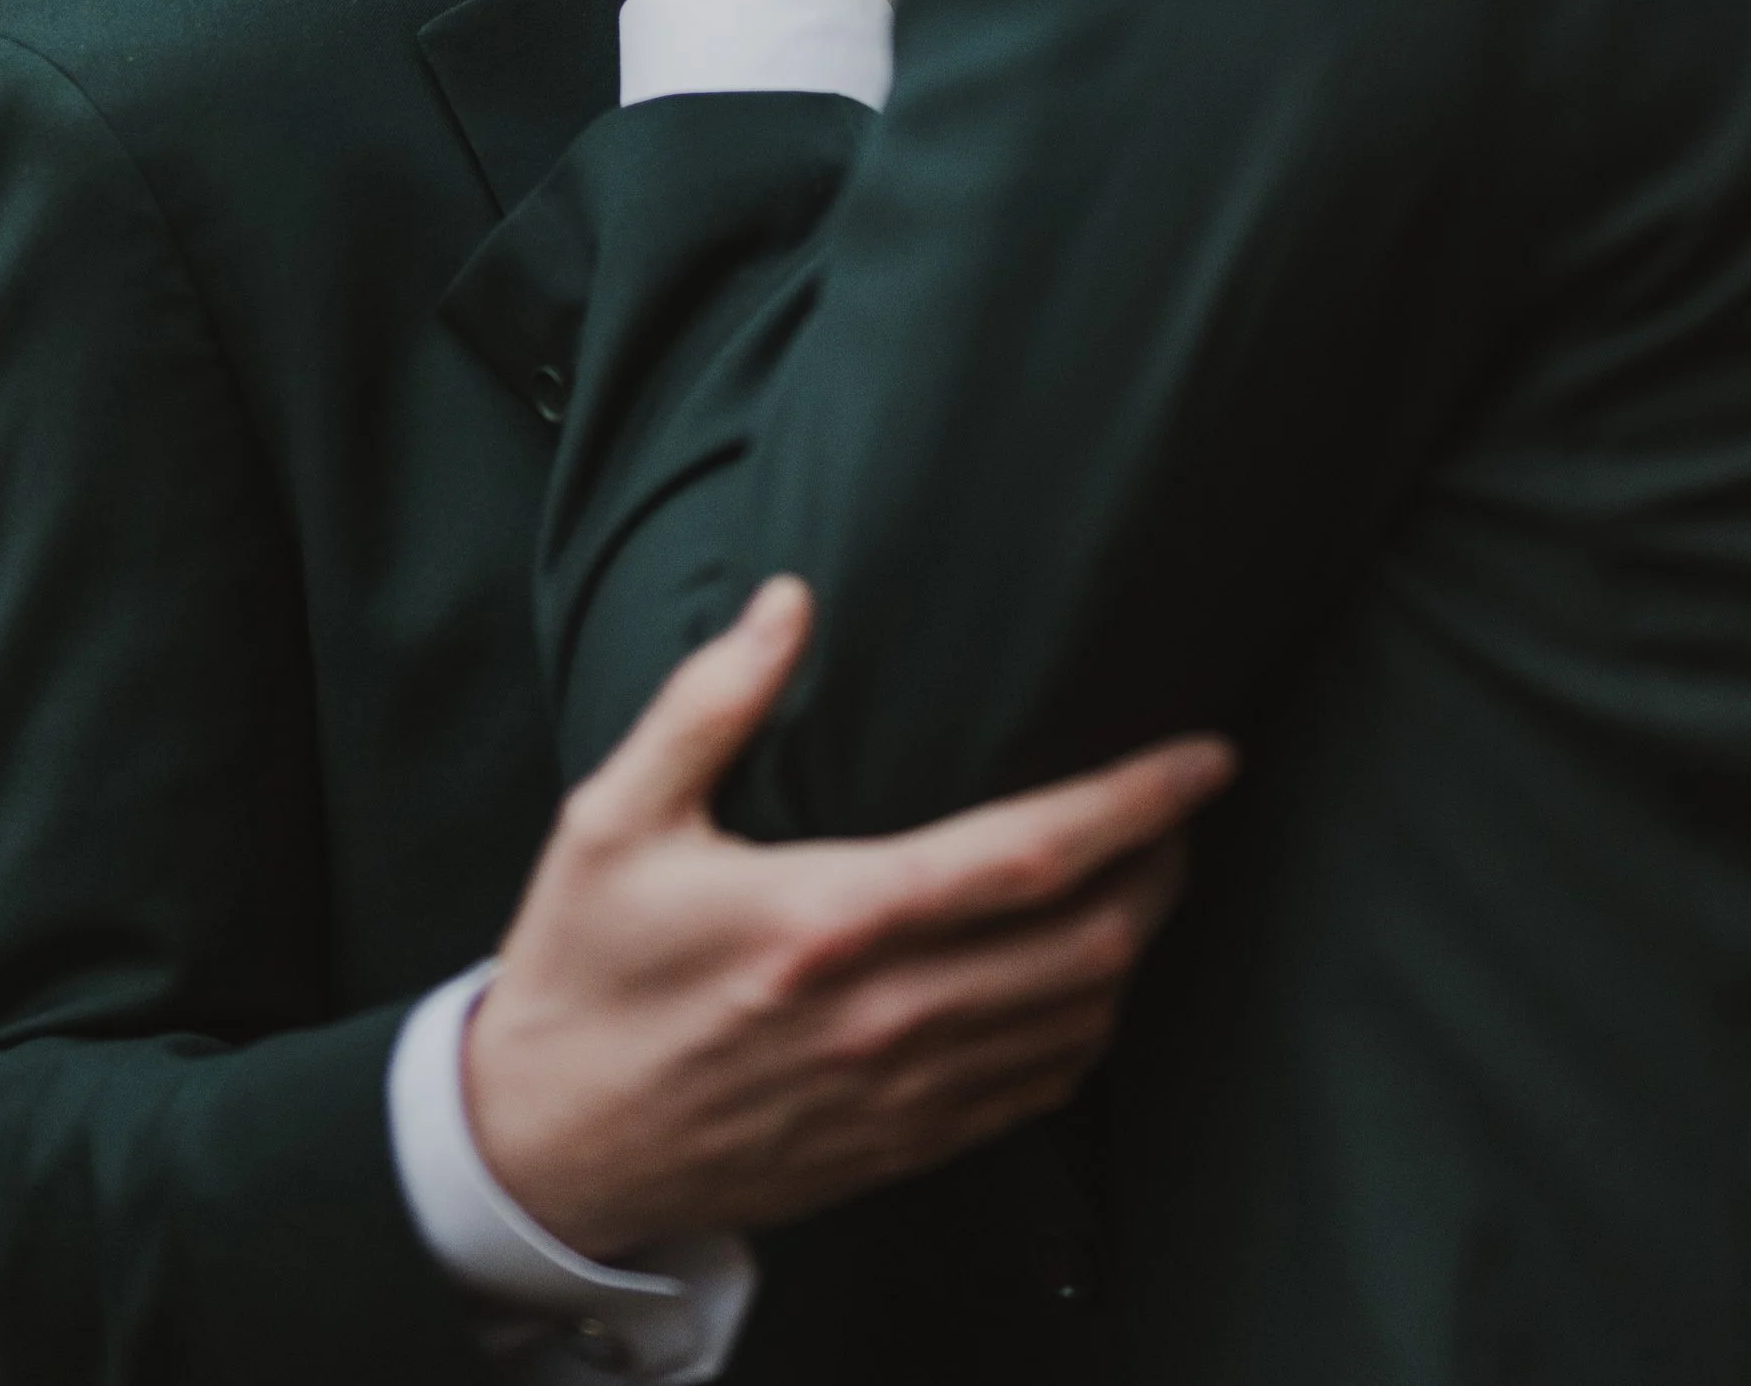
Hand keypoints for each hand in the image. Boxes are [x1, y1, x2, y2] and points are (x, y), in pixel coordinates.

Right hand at [463, 578, 1234, 1262]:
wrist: (545, 1151)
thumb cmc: (579, 972)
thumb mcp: (614, 818)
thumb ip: (709, 700)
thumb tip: (791, 600)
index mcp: (828, 919)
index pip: (1029, 855)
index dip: (1136, 802)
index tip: (1205, 757)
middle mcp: (884, 1016)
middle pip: (1089, 945)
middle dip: (1165, 869)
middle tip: (1188, 808)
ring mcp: (899, 1096)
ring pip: (1080, 1024)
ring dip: (1138, 946)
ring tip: (1150, 875)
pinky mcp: (897, 1148)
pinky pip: (1036, 1095)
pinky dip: (1090, 1030)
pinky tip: (1086, 980)